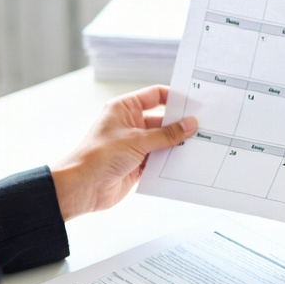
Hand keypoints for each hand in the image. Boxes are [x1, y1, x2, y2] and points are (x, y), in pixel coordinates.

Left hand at [51, 86, 196, 219]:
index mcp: (124, 108)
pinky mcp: (137, 164)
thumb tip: (189, 124)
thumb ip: (166, 134)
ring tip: (199, 145)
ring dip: (176, 144)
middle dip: (180, 125)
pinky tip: (186, 162)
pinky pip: (159, 159)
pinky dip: (170, 161)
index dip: (174, 98)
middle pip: (161, 120)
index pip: (155, 96)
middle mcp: (130, 124)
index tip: (194, 103)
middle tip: (202, 126)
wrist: (82, 187)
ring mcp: (134, 144)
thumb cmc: (99, 156)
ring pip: (162, 141)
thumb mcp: (137, 140)